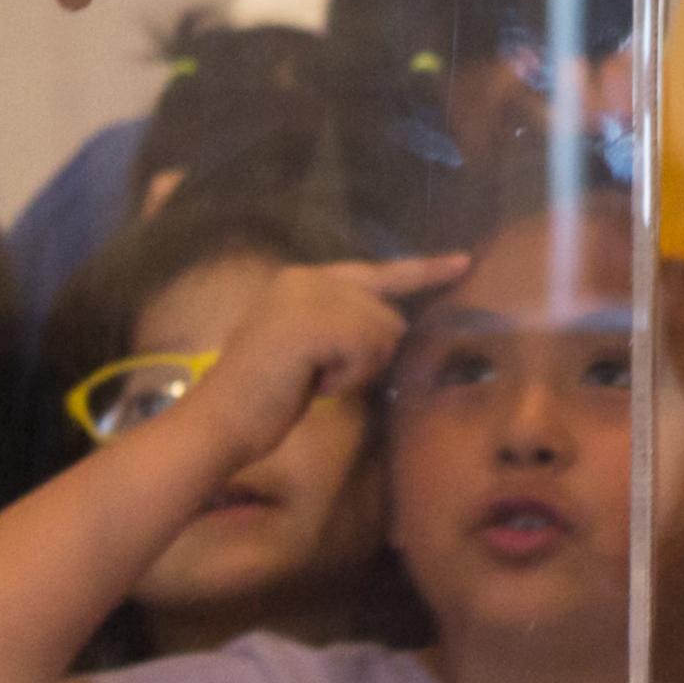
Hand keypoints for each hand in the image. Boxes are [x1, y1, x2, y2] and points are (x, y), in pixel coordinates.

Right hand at [182, 255, 469, 464]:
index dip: (423, 271)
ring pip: (383, 334)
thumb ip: (345, 327)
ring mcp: (311, 295)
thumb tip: (394, 329)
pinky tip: (313, 383)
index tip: (464, 262)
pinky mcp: (316, 322)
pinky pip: (368, 350)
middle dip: (369, 355)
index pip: (378, 272)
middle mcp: (308, 277)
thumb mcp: (311, 350)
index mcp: (303, 279)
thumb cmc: (264, 396)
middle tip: (320, 376)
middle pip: (387, 314)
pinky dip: (348, 377)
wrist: (219, 420)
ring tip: (311, 378)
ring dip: (357, 369)